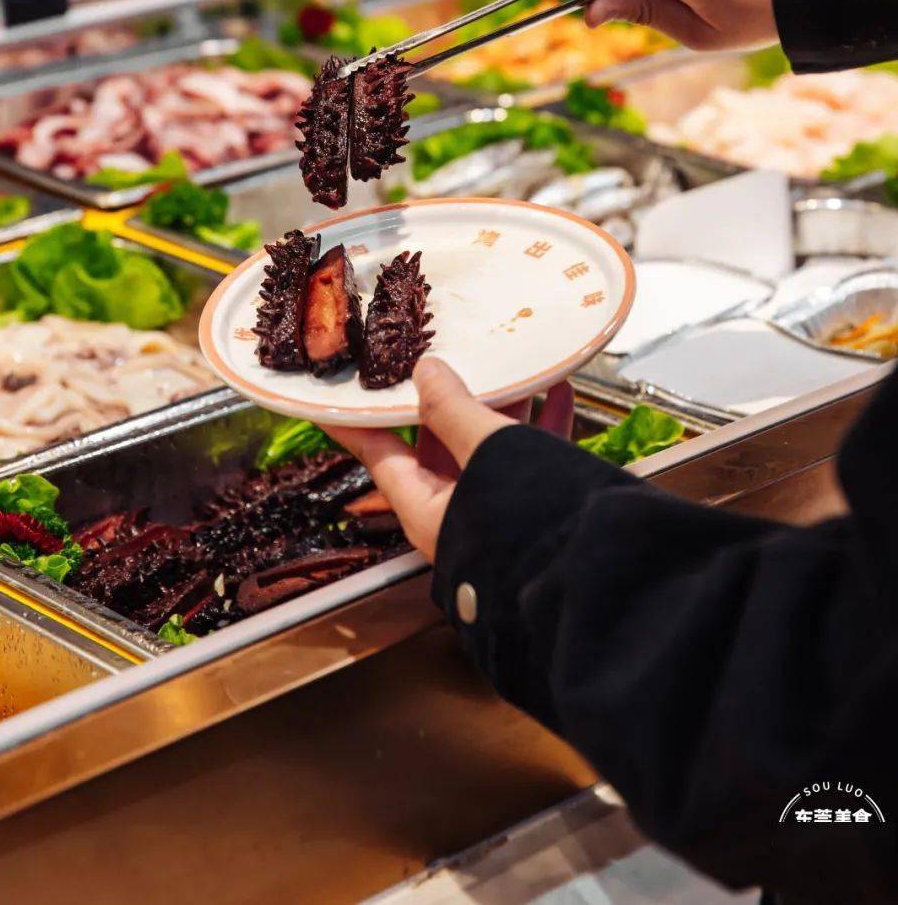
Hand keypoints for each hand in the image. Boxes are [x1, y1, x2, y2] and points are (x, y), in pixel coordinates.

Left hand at [330, 358, 573, 562]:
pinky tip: (559, 392)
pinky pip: (534, 458)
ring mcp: (499, 513)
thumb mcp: (484, 451)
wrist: (604, 580)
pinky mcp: (542, 510)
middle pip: (440, 445)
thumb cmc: (532, 524)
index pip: (379, 455)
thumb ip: (454, 410)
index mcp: (427, 511)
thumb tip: (426, 373)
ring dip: (502, 407)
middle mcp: (458, 516)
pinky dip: (544, 424)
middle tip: (441, 358)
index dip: (357, 424)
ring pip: (491, 448)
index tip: (334, 401)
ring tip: (510, 367)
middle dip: (449, 399)